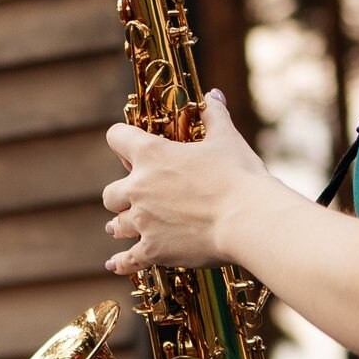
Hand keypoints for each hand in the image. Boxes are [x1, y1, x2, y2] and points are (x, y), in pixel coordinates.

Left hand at [102, 90, 273, 274]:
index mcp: (151, 155)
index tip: (129, 147)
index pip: (115, 137)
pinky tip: (115, 263)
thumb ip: (215, 116)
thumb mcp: (227, 139)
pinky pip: (128, 259)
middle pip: (110, 193)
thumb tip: (213, 95)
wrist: (248, 219)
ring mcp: (143, 222)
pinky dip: (122, 261)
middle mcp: (138, 188)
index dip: (122, 140)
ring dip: (121, 225)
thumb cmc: (238, 176)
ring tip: (123, 228)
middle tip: (134, 198)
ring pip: (116, 225)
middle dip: (120, 195)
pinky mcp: (153, 250)